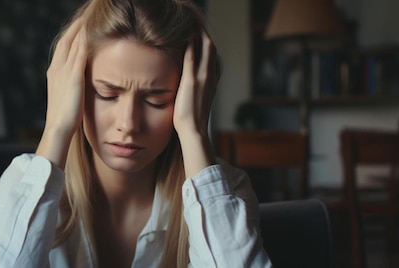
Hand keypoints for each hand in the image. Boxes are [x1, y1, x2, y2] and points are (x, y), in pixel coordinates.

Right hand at [36, 18, 86, 167]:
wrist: (58, 128)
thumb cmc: (65, 118)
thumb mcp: (68, 96)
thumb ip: (73, 84)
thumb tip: (82, 81)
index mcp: (54, 72)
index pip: (63, 45)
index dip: (72, 32)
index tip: (82, 22)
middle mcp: (57, 68)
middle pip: (67, 38)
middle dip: (77, 24)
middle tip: (87, 13)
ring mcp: (64, 71)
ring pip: (73, 41)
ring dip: (82, 27)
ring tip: (92, 16)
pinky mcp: (74, 77)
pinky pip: (80, 52)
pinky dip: (85, 40)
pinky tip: (93, 31)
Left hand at [173, 31, 218, 176]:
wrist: (194, 131)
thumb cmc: (190, 117)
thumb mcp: (195, 96)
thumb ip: (193, 83)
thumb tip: (185, 76)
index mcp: (212, 78)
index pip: (211, 52)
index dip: (204, 39)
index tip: (195, 29)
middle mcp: (211, 75)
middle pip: (210, 45)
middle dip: (202, 30)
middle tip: (193, 19)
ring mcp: (203, 77)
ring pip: (205, 47)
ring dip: (198, 32)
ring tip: (190, 20)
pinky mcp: (192, 81)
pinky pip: (192, 57)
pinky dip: (190, 43)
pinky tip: (185, 33)